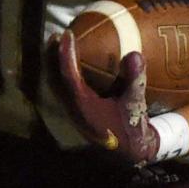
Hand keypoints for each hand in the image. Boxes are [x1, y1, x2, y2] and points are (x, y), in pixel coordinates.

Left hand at [52, 30, 160, 163]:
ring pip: (55, 85)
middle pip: (54, 78)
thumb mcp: (135, 103)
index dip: (66, 53)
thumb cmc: (131, 128)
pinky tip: (70, 67)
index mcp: (84, 105)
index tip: (66, 34)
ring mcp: (72, 112)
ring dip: (54, 66)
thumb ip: (135, 80)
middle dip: (52, 57)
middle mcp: (73, 108)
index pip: (69, 75)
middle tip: (55, 36)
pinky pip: (62, 90)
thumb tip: (135, 54)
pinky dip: (61, 74)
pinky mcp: (76, 113)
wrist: (128, 153)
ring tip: (57, 47)